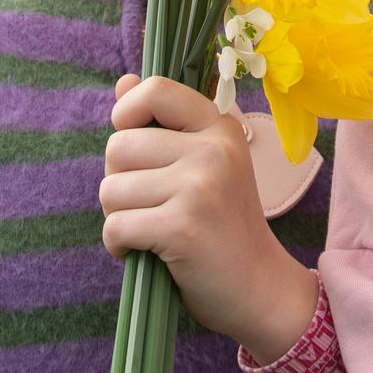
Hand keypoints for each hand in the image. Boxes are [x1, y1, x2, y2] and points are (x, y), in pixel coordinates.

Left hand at [99, 74, 317, 364]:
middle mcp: (213, 149)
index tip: (133, 142)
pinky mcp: (182, 226)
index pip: (156, 89)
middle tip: (150, 206)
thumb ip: (163, 123)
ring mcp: (200, 186)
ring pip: (111, 189)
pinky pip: (115, 226)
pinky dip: (118, 245)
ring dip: (118, 216)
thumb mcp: (205, 164)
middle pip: (118, 146)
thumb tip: (123, 82)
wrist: (261, 289)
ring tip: (152, 230)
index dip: (128, 112)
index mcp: (220, 127)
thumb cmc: (224, 227)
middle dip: (118, 181)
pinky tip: (146, 252)